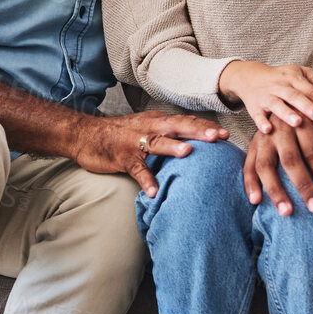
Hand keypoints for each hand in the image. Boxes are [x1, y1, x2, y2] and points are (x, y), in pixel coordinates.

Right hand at [70, 111, 226, 193]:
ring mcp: (135, 141)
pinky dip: (145, 180)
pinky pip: (136, 169)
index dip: (206, 126)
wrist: (85, 135)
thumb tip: (196, 148)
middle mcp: (149, 127)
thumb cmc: (121, 135)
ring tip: (188, 152)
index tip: (227, 134)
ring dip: (172, 147)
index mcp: (159, 121)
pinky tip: (154, 191)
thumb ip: (169, 137)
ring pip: (156, 142)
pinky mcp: (122, 157)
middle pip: (177, 126)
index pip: (186, 121)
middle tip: (218, 137)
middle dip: (198, 131)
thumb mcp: (148, 130)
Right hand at [219, 60, 312, 132]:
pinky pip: (257, 115)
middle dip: (309, 108)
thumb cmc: (282, 79)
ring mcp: (266, 96)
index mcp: (294, 77)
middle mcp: (281, 86)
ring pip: (277, 104)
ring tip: (297, 123)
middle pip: (296, 96)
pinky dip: (261, 122)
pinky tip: (268, 130)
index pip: (311, 90)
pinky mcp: (254, 106)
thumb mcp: (301, 74)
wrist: (250, 77)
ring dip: (286, 113)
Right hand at [243, 116, 312, 215]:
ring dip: (275, 189)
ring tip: (287, 213)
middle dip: (303, 185)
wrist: (292, 100)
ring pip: (266, 164)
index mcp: (303, 119)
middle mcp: (281, 126)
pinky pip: (248, 165)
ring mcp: (264, 136)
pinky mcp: (253, 144)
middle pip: (291, 159)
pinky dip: (250, 183)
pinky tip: (256, 202)